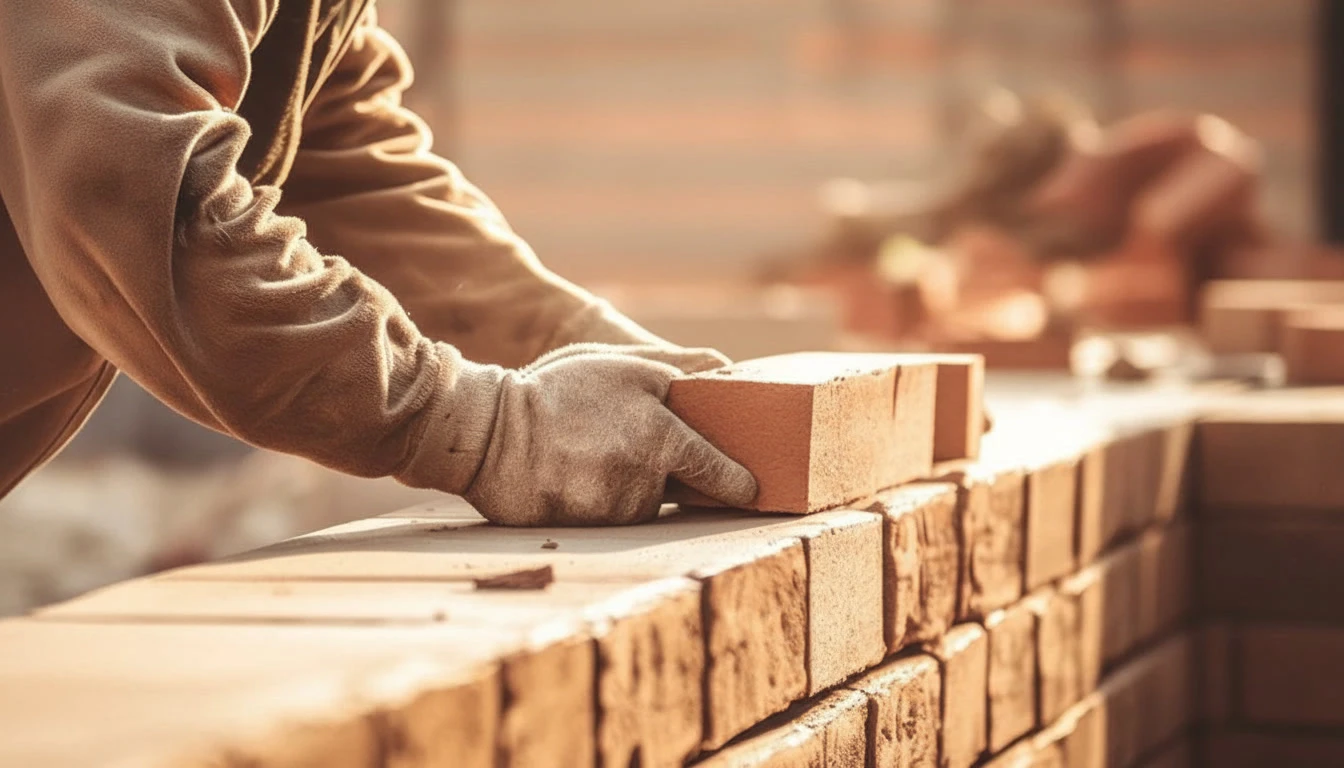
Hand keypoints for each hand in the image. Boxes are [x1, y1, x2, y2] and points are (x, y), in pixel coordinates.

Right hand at [464, 348, 757, 525]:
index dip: (736, 482)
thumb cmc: (561, 392)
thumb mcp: (624, 368)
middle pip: (673, 489)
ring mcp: (612, 512)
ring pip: (639, 507)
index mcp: (660, 438)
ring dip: (625, 488)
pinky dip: (596, 504)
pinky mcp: (585, 532)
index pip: (716, 471)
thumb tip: (729, 373)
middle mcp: (643, 482)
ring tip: (587, 456)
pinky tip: (572, 478)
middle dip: (660, 473)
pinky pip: (606, 522)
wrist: (488, 433)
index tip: (751, 489)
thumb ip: (681, 372)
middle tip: (621, 445)